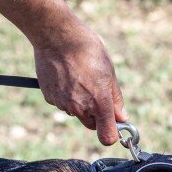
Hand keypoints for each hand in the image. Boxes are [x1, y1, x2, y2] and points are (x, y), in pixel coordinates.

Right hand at [33, 23, 128, 145]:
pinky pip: (62, 103)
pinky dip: (66, 95)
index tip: (115, 124)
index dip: (113, 133)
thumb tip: (122, 117)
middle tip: (96, 92)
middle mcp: (80, 107)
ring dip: (80, 103)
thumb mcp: (108, 71)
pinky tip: (66, 76)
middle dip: (97, 115)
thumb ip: (115, 99)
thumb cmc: (86, 49)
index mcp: (99, 101)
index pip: (107, 136)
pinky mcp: (50, 98)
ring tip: (79, 77)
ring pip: (76, 112)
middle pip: (92, 125)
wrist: (56, 35)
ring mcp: (63, 104)